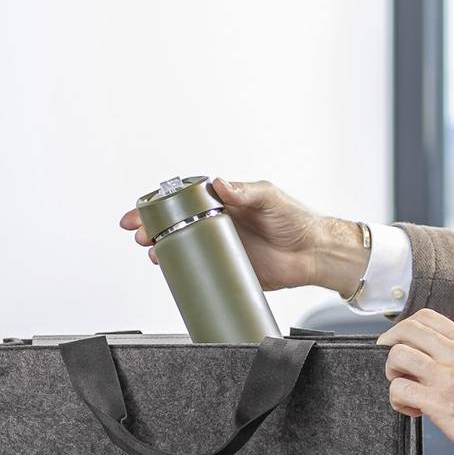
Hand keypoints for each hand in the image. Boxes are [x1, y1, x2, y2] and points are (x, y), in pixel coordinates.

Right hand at [117, 177, 368, 295]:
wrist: (315, 254)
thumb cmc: (296, 220)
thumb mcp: (269, 197)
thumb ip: (244, 191)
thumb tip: (220, 184)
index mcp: (224, 202)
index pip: (183, 201)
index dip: (159, 205)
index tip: (141, 211)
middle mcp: (218, 224)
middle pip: (176, 225)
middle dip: (152, 228)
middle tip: (138, 234)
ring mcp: (221, 247)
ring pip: (183, 247)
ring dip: (162, 249)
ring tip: (152, 251)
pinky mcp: (229, 268)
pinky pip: (201, 270)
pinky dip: (182, 270)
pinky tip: (170, 269)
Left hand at [378, 311, 453, 454]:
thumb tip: (434, 359)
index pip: (426, 316)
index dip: (404, 327)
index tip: (396, 340)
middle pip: (406, 330)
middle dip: (390, 345)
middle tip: (393, 366)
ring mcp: (446, 376)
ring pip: (397, 355)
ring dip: (392, 373)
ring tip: (405, 389)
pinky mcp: (438, 402)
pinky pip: (399, 389)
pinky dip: (398, 401)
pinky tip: (414, 411)